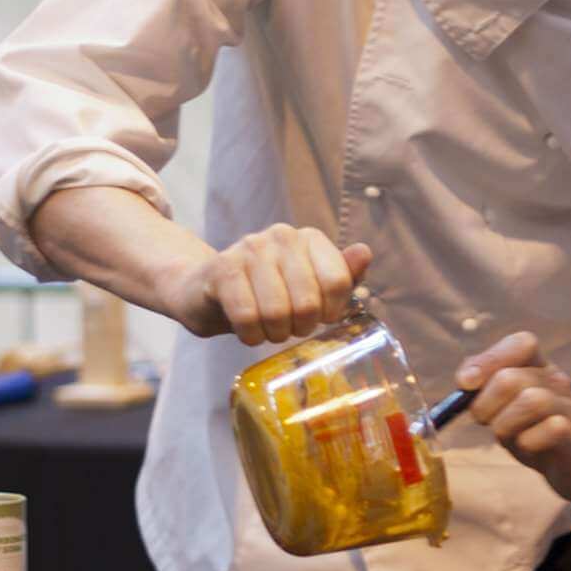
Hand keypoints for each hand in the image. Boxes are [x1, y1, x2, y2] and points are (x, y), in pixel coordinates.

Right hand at [165, 224, 370, 343]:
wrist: (205, 291)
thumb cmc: (266, 293)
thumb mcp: (309, 287)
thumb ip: (342, 276)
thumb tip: (364, 253)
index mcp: (309, 238)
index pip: (339, 282)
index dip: (331, 312)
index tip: (319, 318)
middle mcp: (281, 235)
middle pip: (309, 302)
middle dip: (300, 328)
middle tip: (290, 329)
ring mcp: (250, 248)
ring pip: (277, 312)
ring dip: (274, 334)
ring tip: (268, 330)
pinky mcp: (222, 268)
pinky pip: (246, 316)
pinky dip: (250, 335)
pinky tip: (248, 331)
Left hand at [456, 332, 570, 501]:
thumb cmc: (539, 432)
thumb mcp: (507, 407)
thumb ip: (484, 388)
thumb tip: (464, 381)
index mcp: (539, 368)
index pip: (522, 344)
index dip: (489, 360)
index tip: (466, 383)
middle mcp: (556, 382)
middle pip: (510, 379)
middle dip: (485, 405)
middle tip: (487, 423)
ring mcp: (570, 407)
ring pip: (531, 400)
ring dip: (506, 425)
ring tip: (509, 438)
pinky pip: (552, 429)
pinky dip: (530, 443)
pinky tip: (531, 448)